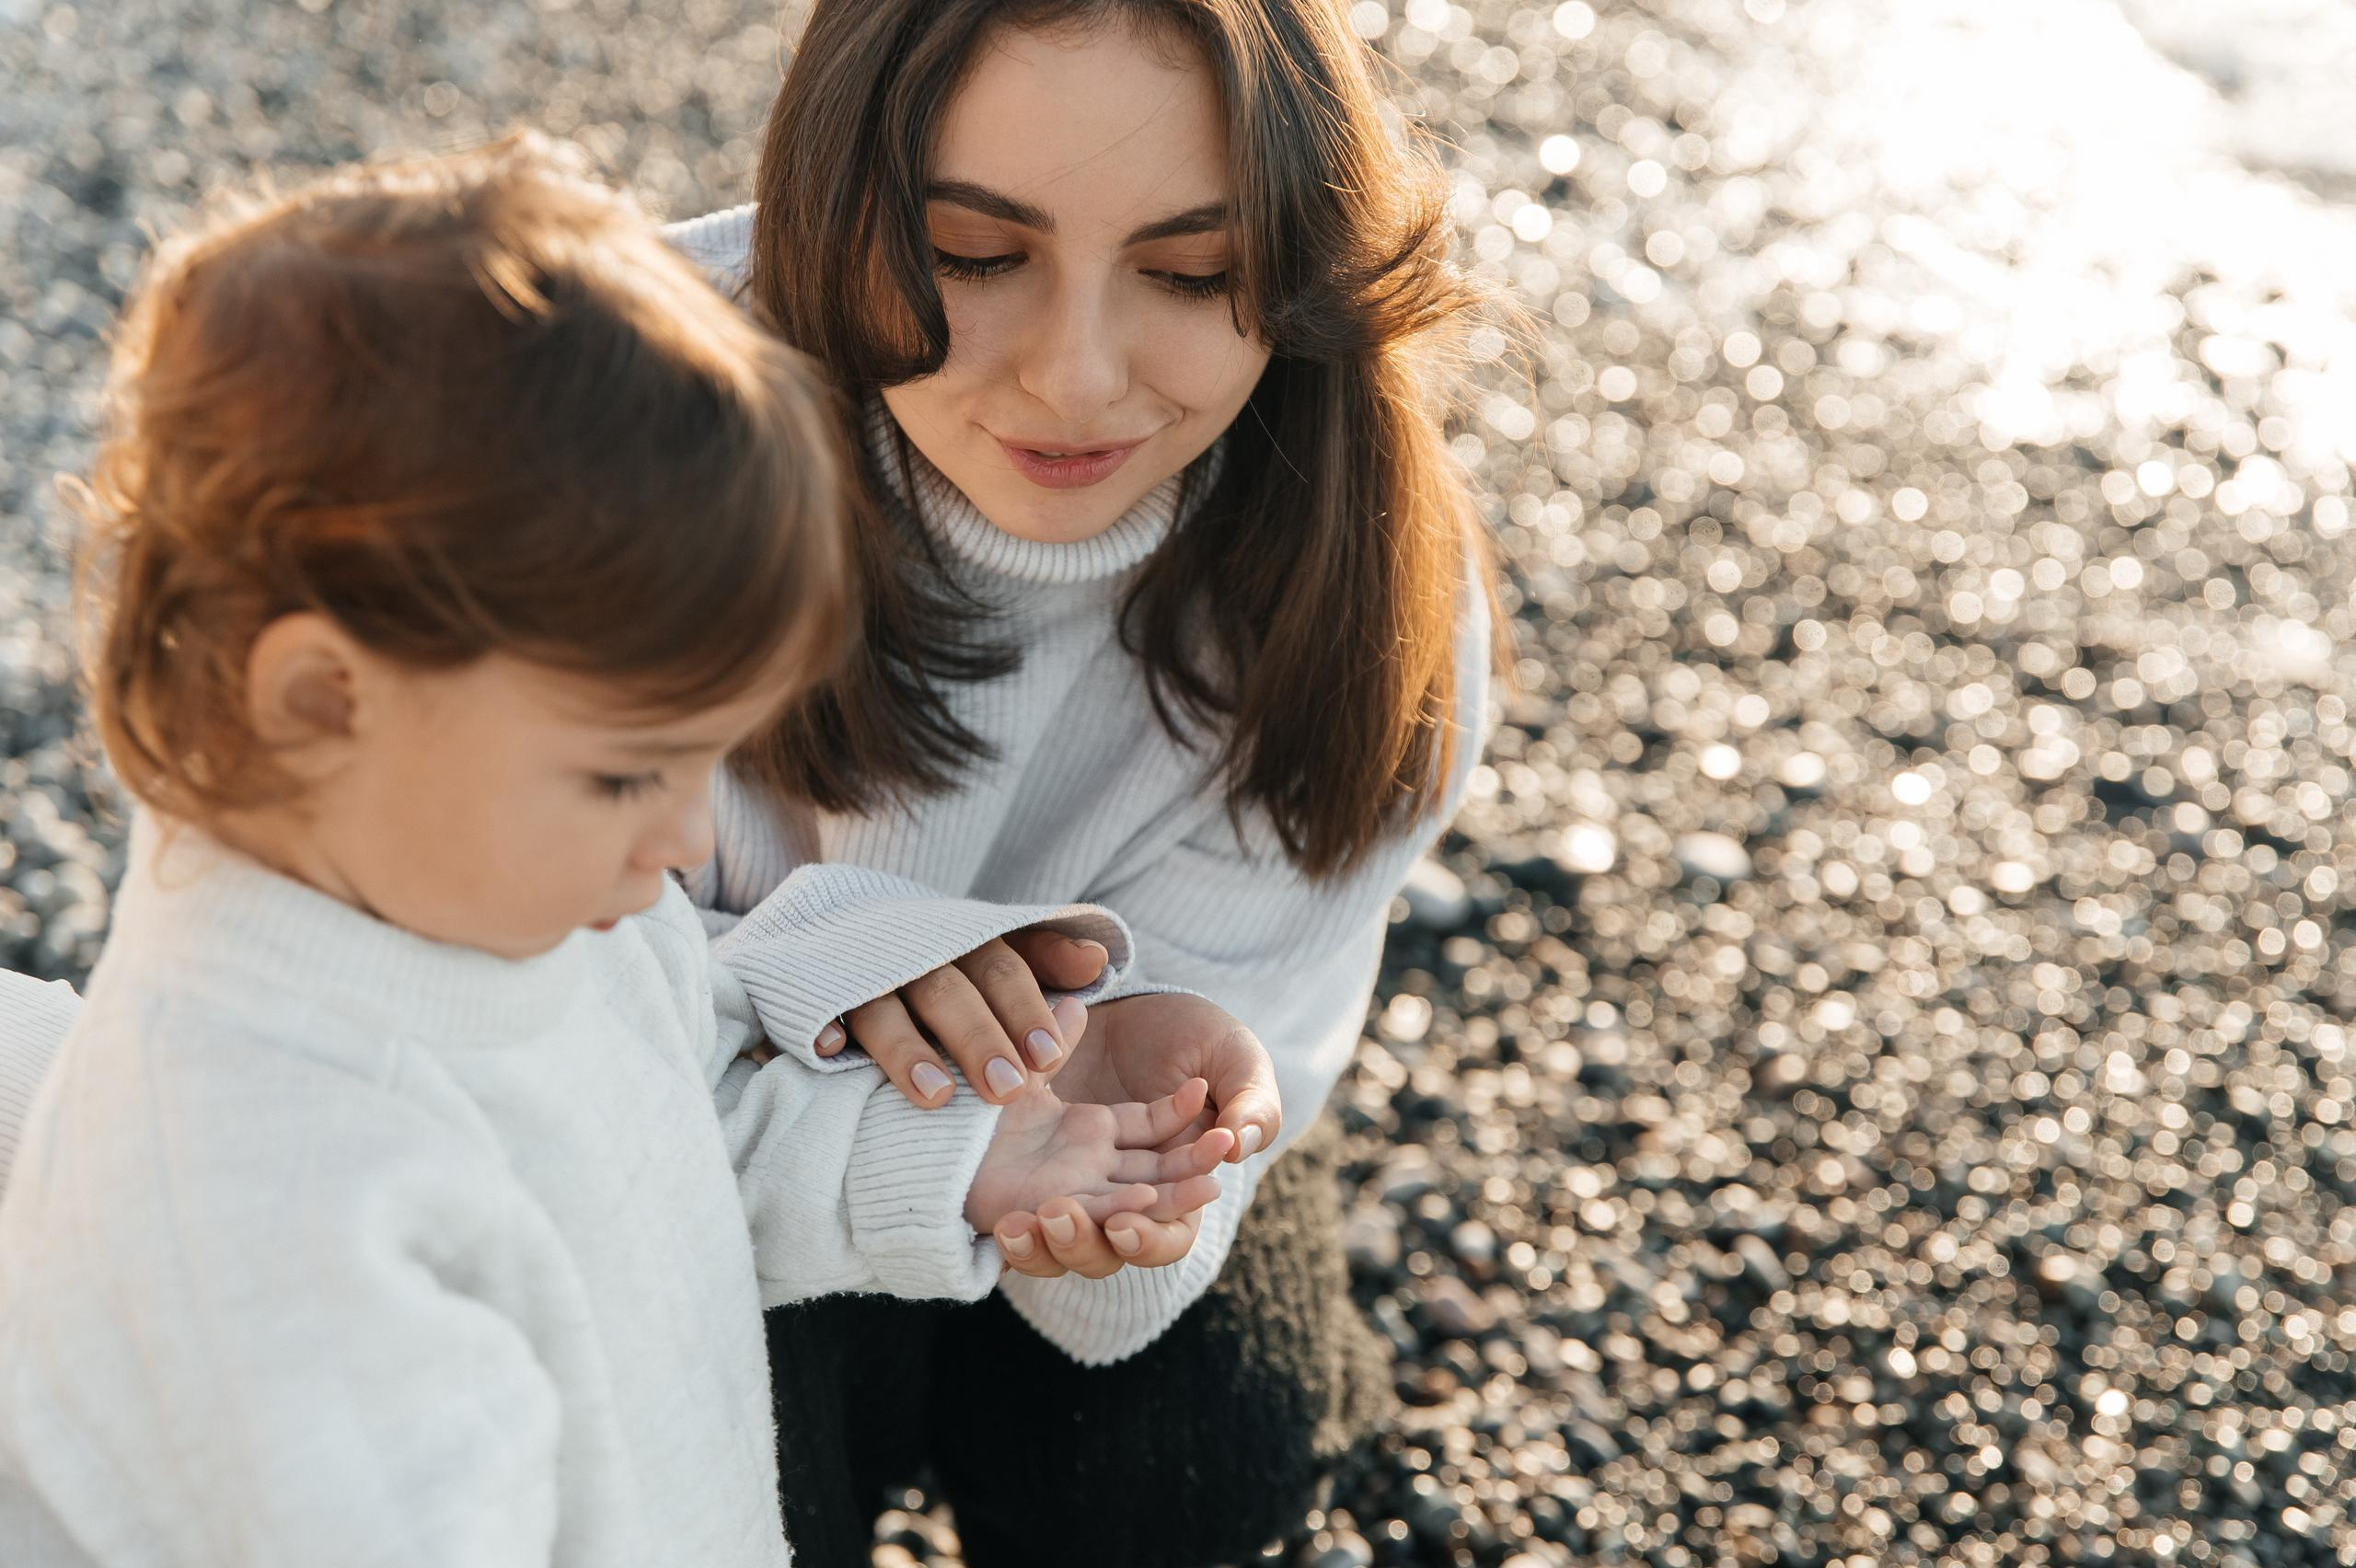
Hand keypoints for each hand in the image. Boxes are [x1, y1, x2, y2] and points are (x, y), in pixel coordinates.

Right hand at [742, 928, 1107, 1106]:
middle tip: (1008, 1088)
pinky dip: (826, 1028)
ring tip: (936, 1097)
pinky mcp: (817, 996)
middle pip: (948, 991)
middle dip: (978, 1038)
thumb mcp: (991, 955)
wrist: (840, 927)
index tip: (1049, 1055)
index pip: (1001, 968)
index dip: (1025, 1009)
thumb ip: (1043, 960)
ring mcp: (862, 975)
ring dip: (907, 1048)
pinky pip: (817, 1009)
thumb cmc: (939, 962)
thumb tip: (1097, 964)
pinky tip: (834, 1052)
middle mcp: (913, 954)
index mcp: (962, 943)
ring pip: (884, 1005)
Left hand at [989, 993, 1281, 1278]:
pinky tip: (1013, 1226)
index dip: (1160, 1233)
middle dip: (1119, 1242)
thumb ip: (1251, 1101)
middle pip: (1119, 1245)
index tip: (1144, 1206)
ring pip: (1070, 1245)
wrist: (1112, 990)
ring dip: (1066, 1245)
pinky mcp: (1023, 1169)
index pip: (1170, 1232)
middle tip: (1116, 1225)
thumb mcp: (1230, 1053)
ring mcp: (1069, 1182)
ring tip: (1053, 1216)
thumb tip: (1238, 1146)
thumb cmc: (1185, 1030)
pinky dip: (1022, 1239)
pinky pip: (1024, 1226)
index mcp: (1167, 1178)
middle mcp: (1116, 1190)